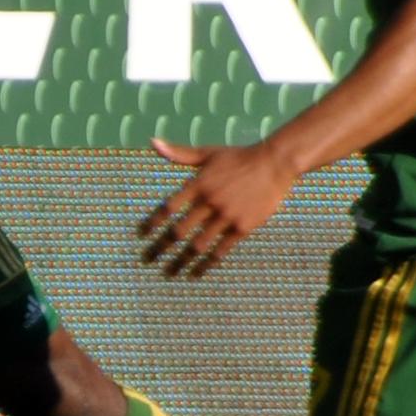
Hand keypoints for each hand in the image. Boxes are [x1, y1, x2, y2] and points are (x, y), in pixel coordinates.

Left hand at [139, 136, 299, 278]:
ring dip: (183, 260)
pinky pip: (222, 248)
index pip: (169, 207)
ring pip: (199, 244)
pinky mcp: (243, 226)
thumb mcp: (208, 153)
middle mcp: (210, 201)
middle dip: (162, 247)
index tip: (142, 235)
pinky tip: (200, 270)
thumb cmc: (238, 158)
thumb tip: (153, 142)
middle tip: (149, 258)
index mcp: (198, 184)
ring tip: (172, 272)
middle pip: (180, 230)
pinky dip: (209, 261)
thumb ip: (180, 153)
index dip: (153, 222)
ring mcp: (227, 215)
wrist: (273, 164)